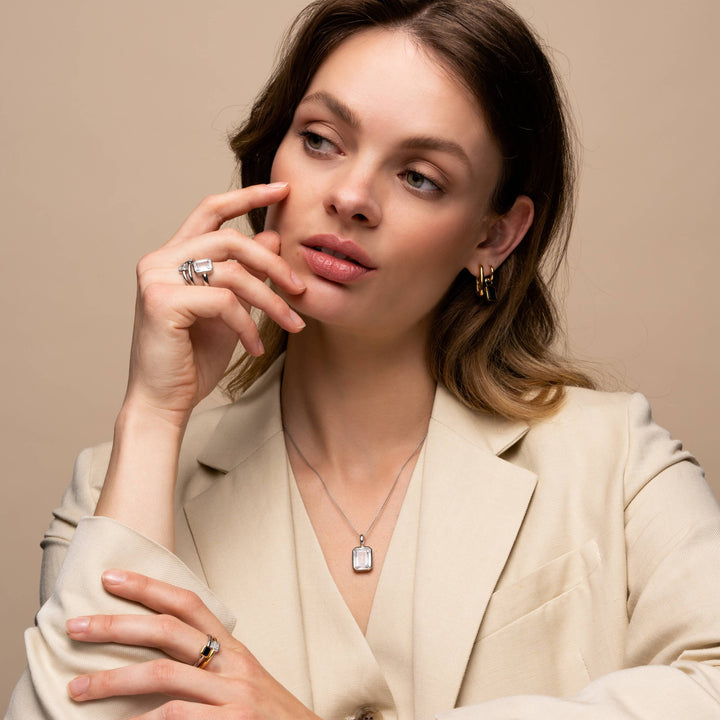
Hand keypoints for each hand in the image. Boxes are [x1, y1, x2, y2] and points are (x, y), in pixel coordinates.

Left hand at [65, 570, 319, 719]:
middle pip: (168, 631)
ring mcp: (234, 694)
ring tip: (76, 689)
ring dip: (112, 680)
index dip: (148, 586)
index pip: (188, 603)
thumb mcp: (243, 681)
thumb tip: (157, 659)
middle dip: (117, 625)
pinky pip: (175, 717)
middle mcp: (234, 664)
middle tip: (76, 626)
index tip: (112, 577)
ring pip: (163, 675)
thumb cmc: (270, 717)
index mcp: (233, 649)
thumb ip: (209, 666)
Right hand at [126, 183, 305, 426]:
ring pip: (233, 272)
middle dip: (272, 263)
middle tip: (300, 288)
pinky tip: (255, 347)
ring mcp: (156, 279)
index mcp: (172, 257)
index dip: (247, 196)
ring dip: (270, 301)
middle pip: (230, 239)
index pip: (211, 211)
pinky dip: (248, 325)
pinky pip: (225, 301)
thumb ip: (245, 272)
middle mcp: (159, 260)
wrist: (164, 402)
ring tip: (291, 325)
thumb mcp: (229, 310)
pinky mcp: (162, 302)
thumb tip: (272, 236)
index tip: (284, 190)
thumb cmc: (193, 358)